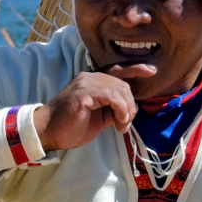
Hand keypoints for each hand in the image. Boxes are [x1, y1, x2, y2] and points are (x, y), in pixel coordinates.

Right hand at [33, 66, 154, 151]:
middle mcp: (89, 76)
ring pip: (120, 89)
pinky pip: (113, 97)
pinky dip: (121, 110)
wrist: (49, 132)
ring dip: (126, 110)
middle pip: (123, 83)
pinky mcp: (84, 92)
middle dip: (130, 105)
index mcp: (92, 80)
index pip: (117, 69)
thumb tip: (131, 109)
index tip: (152, 70)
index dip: (135, 68)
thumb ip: (113, 108)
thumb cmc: (72, 126)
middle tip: (124, 123)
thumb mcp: (99, 116)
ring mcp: (86, 82)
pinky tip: (117, 122)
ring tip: (120, 126)